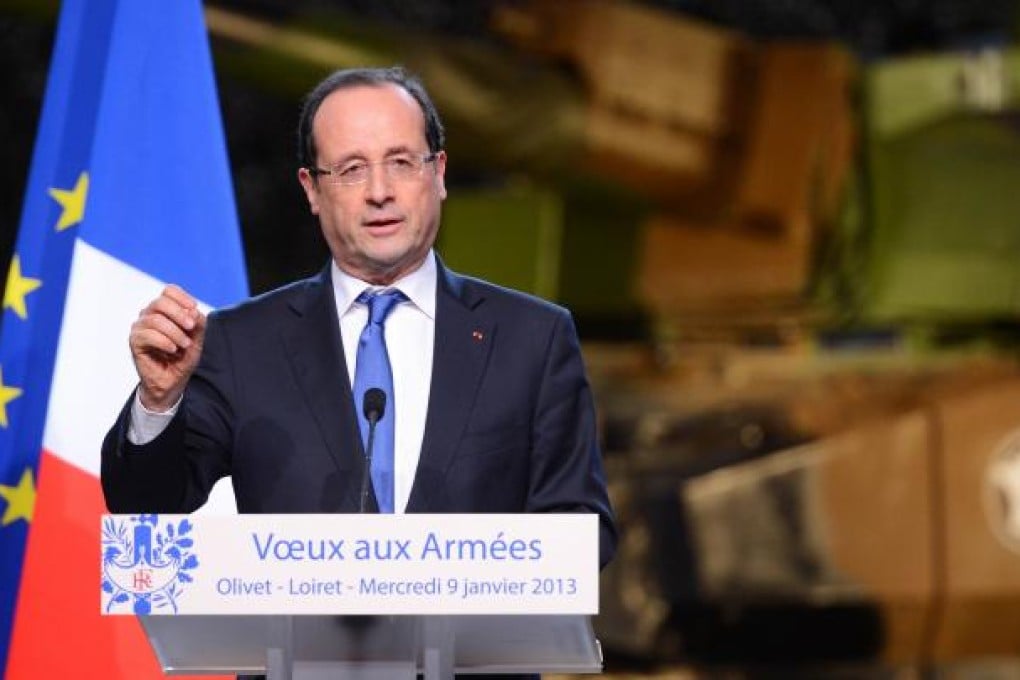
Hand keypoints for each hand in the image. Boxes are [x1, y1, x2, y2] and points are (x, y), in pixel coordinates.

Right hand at [129, 285, 205, 411]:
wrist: (173, 380)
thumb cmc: (183, 357)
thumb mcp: (197, 339)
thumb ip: (197, 323)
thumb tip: (193, 311)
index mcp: (164, 310)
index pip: (168, 291)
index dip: (182, 297)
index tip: (194, 308)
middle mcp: (149, 314)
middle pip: (160, 302)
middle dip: (179, 314)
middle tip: (191, 327)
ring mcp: (140, 327)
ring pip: (155, 320)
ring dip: (174, 332)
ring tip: (184, 345)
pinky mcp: (134, 341)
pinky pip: (147, 335)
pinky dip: (164, 341)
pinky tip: (173, 349)